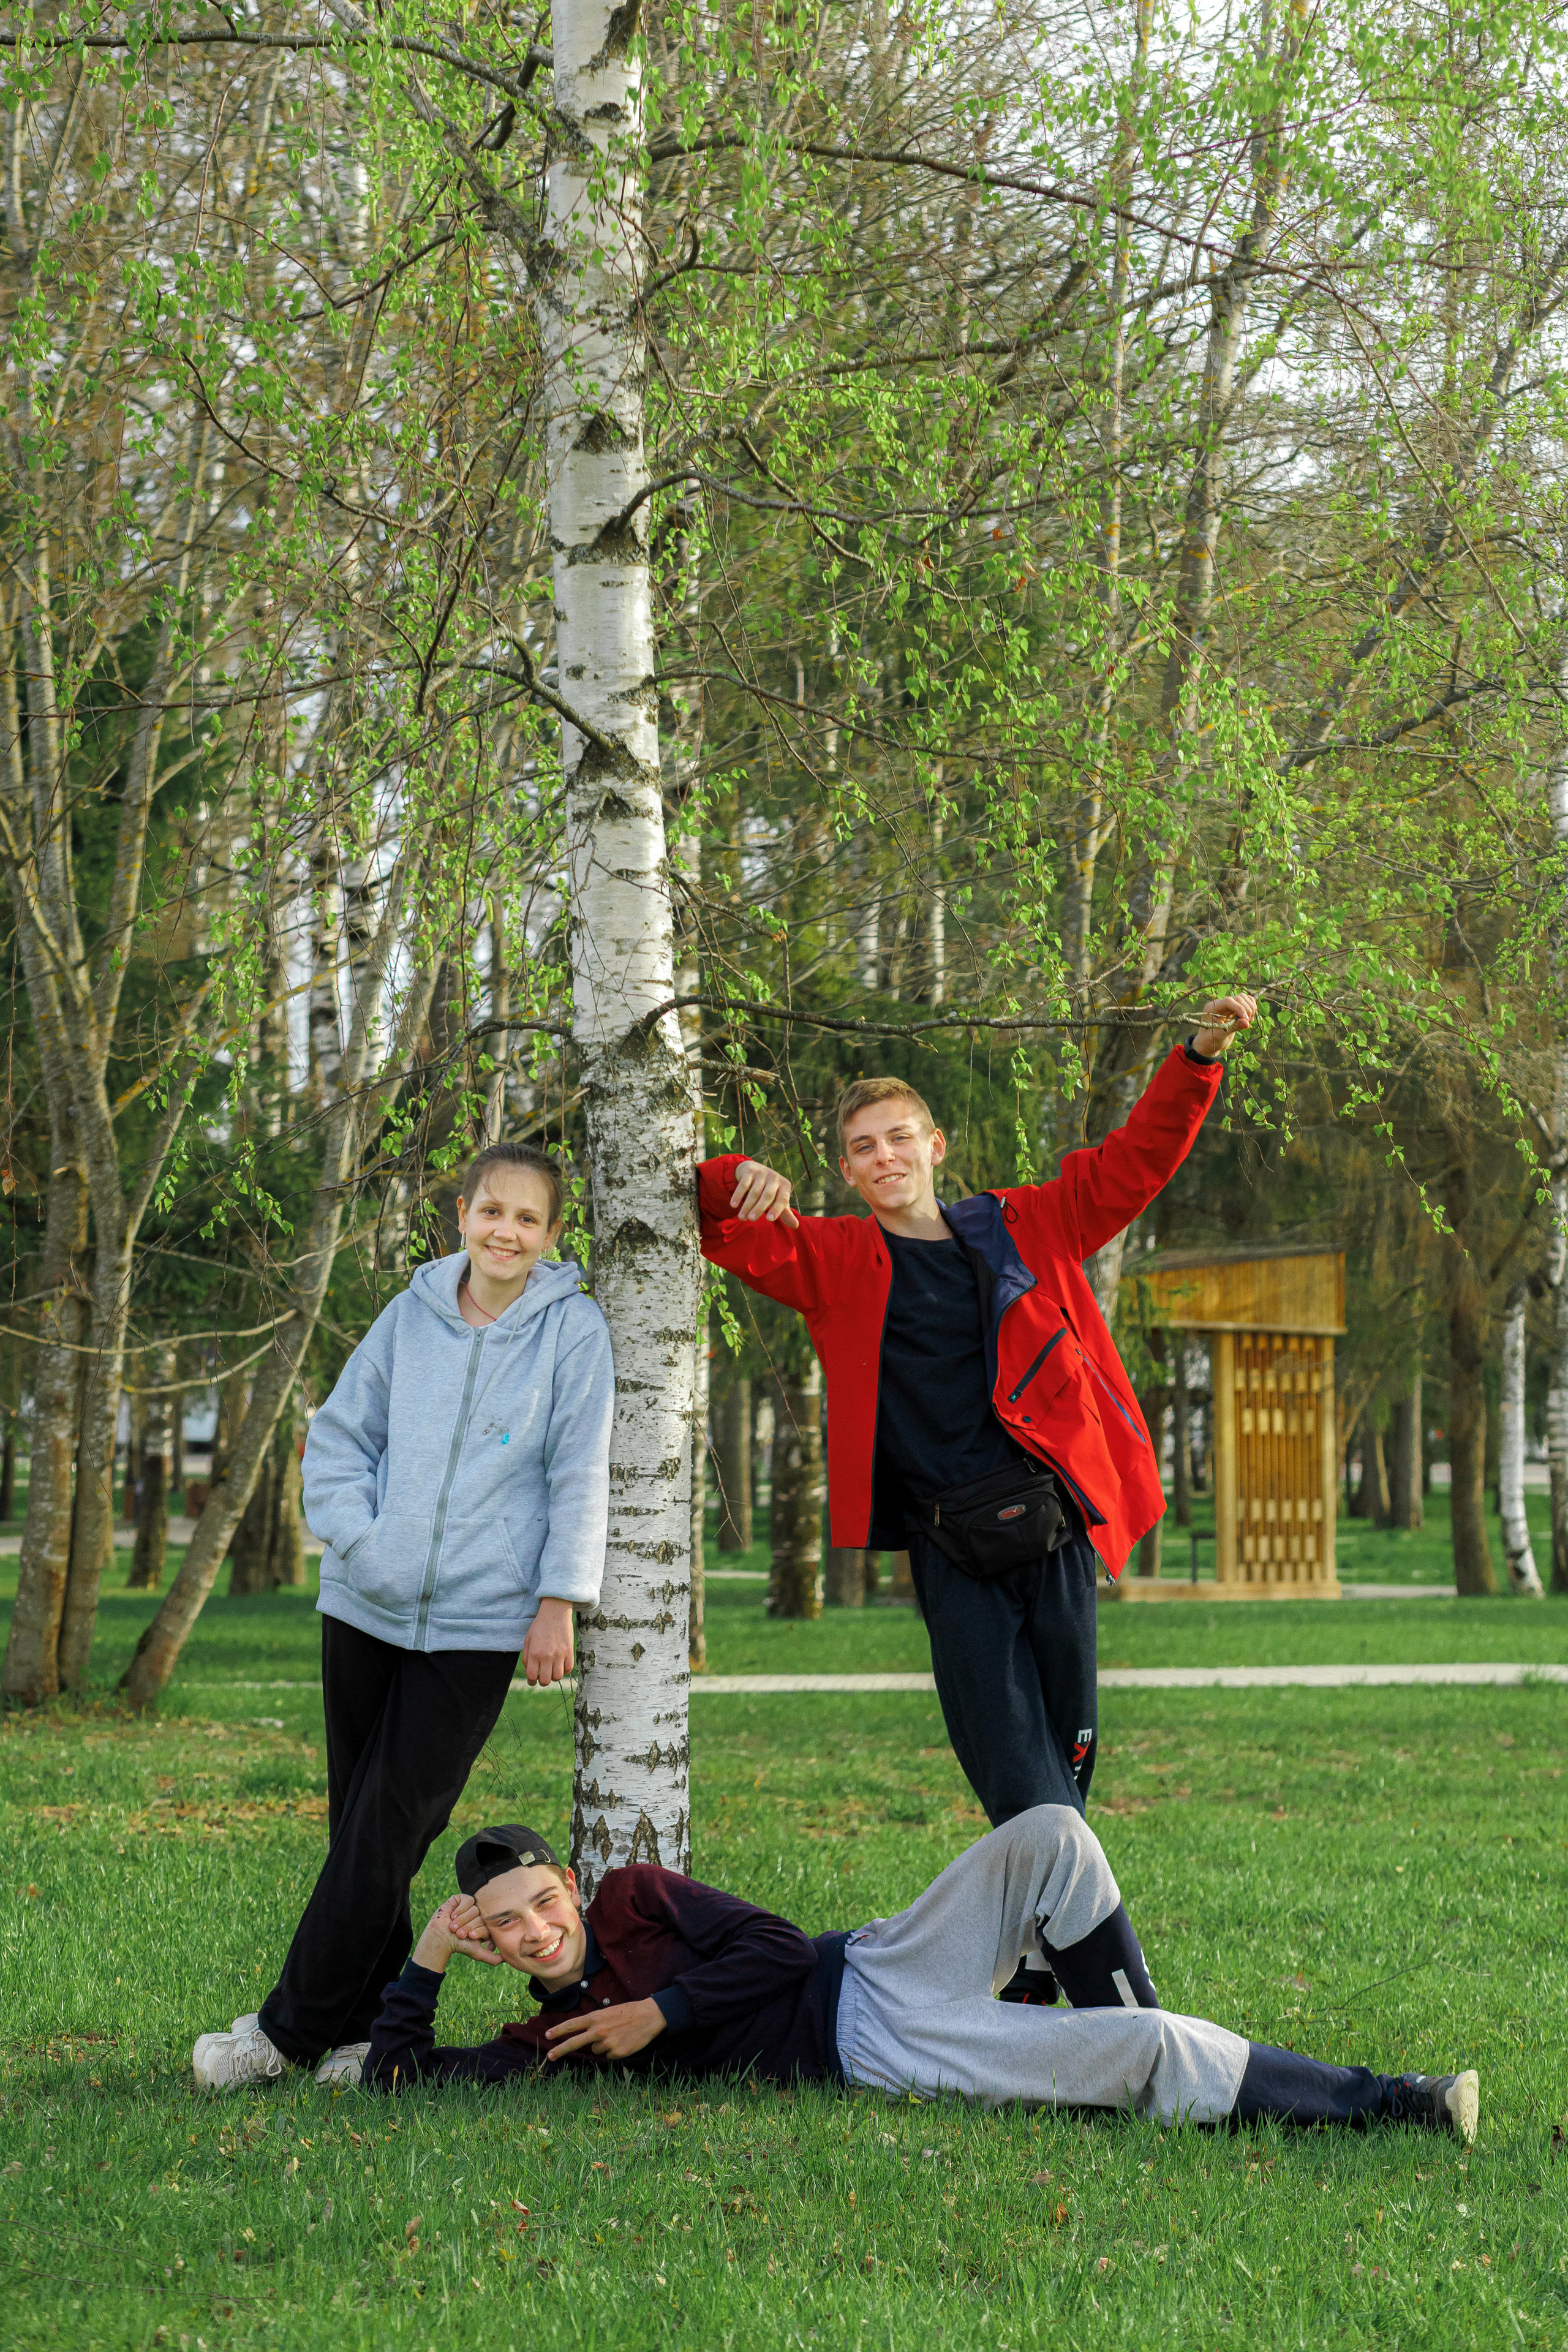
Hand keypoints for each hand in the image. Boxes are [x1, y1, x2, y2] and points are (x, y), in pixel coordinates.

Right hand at [411, 1895, 503, 1973]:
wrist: (441, 1938)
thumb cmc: (459, 1945)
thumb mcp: (478, 1953)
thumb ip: (493, 1958)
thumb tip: (507, 1959)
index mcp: (485, 1925)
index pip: (489, 1925)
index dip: (479, 1932)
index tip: (471, 1938)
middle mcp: (480, 1915)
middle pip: (481, 1918)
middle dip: (468, 1928)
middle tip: (460, 1934)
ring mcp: (472, 1906)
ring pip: (474, 1910)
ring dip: (462, 1921)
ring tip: (453, 1927)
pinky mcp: (462, 1899)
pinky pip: (468, 1900)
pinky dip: (460, 1910)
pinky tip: (453, 1916)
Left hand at [522, 1597, 574, 1686]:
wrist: (555, 1612)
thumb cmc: (539, 1626)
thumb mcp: (528, 1639)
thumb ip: (526, 1657)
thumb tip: (529, 1671)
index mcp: (534, 1653)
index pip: (531, 1676)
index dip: (531, 1681)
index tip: (532, 1680)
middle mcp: (546, 1656)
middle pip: (545, 1680)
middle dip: (542, 1681)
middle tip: (542, 1677)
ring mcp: (559, 1654)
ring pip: (557, 1677)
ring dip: (554, 1677)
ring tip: (552, 1670)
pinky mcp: (569, 1651)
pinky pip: (568, 1669)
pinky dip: (564, 1670)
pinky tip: (560, 1665)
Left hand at [544, 1996, 667, 2063]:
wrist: (649, 2016)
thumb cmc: (628, 2013)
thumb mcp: (608, 2013)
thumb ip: (595, 2024)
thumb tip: (587, 2040)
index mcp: (596, 2017)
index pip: (572, 2025)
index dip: (559, 2030)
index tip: (547, 2035)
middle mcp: (598, 2030)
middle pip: (575, 2042)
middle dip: (560, 2049)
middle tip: (549, 2056)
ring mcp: (607, 2043)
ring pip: (597, 2050)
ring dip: (603, 2045)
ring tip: (618, 2035)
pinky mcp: (617, 2053)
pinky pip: (609, 2055)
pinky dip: (614, 2050)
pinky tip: (624, 2041)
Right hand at [728, 1159, 799, 1228]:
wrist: (756, 1170)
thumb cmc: (770, 1190)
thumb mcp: (778, 1199)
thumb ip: (785, 1213)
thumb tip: (796, 1226)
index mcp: (785, 1186)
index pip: (783, 1199)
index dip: (777, 1209)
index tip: (769, 1220)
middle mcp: (775, 1178)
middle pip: (767, 1195)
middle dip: (759, 1208)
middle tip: (751, 1219)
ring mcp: (762, 1173)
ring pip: (754, 1191)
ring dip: (747, 1205)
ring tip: (742, 1218)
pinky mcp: (750, 1170)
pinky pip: (743, 1184)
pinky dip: (738, 1195)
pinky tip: (733, 1205)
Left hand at [1192, 990, 1258, 1057]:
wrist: (1208, 1044)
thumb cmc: (1210, 1041)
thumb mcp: (1220, 1035)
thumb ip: (1232, 1027)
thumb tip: (1246, 1022)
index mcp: (1212, 1008)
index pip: (1229, 1001)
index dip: (1240, 1008)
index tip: (1246, 1020)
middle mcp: (1220, 1004)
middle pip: (1238, 998)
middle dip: (1246, 1010)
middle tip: (1248, 1022)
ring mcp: (1227, 1006)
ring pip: (1243, 998)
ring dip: (1250, 1008)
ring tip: (1248, 1021)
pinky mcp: (1234, 1009)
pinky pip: (1245, 1002)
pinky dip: (1251, 1008)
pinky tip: (1249, 1018)